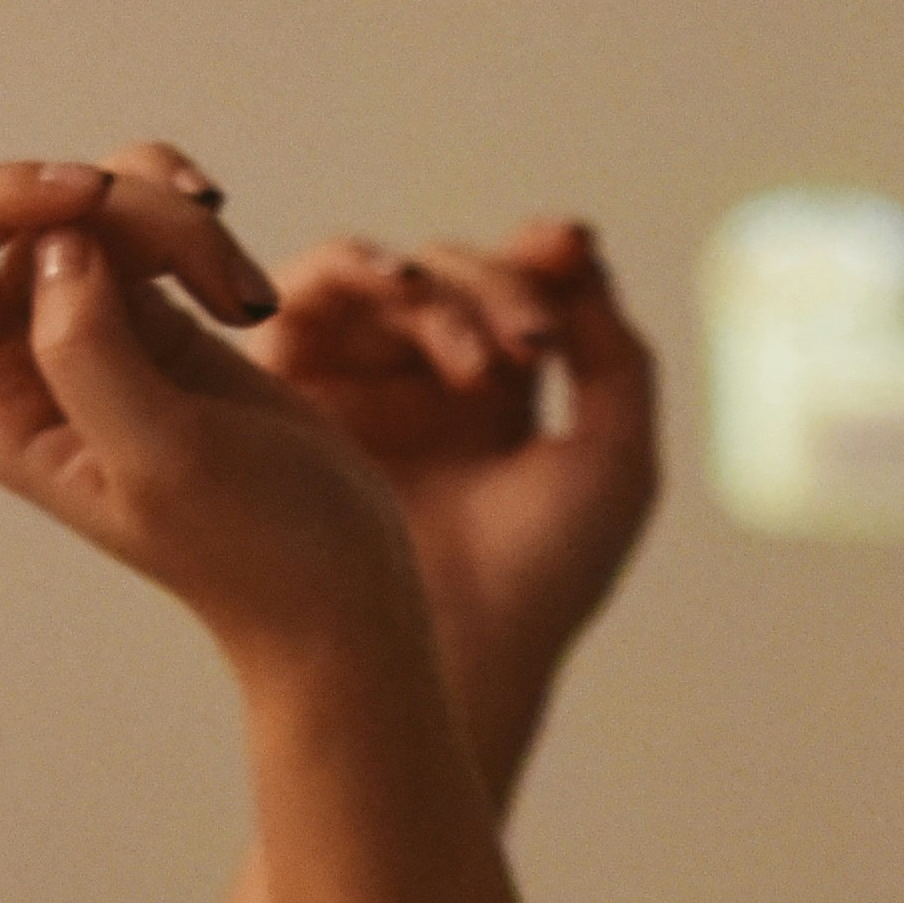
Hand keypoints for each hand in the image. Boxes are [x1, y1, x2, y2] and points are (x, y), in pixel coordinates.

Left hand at [0, 146, 427, 672]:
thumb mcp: (164, 460)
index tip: (94, 194)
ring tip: (240, 294)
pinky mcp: (147, 314)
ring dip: (173, 217)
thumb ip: (89, 350)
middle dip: (115, 202)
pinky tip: (245, 294)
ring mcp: (84, 333)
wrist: (335, 588)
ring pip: (91, 202)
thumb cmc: (254, 547)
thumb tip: (59, 244)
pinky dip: (197, 226)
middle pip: (21, 213)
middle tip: (206, 245)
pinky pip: (141, 216)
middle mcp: (20, 364)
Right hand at [261, 220, 662, 786]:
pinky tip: (393, 293)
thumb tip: (572, 246)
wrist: (455, 656)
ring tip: (458, 336)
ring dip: (429, 288)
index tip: (565, 249)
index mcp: (497, 399)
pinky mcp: (290, 391)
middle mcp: (419, 385)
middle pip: (452, 277)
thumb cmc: (543, 577)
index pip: (512, 289)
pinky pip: (308, 300)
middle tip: (526, 343)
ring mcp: (354, 386)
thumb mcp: (614, 458)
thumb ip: (613, 351)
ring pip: (384, 282)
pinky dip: (348, 274)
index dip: (538, 257)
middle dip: (495, 289)